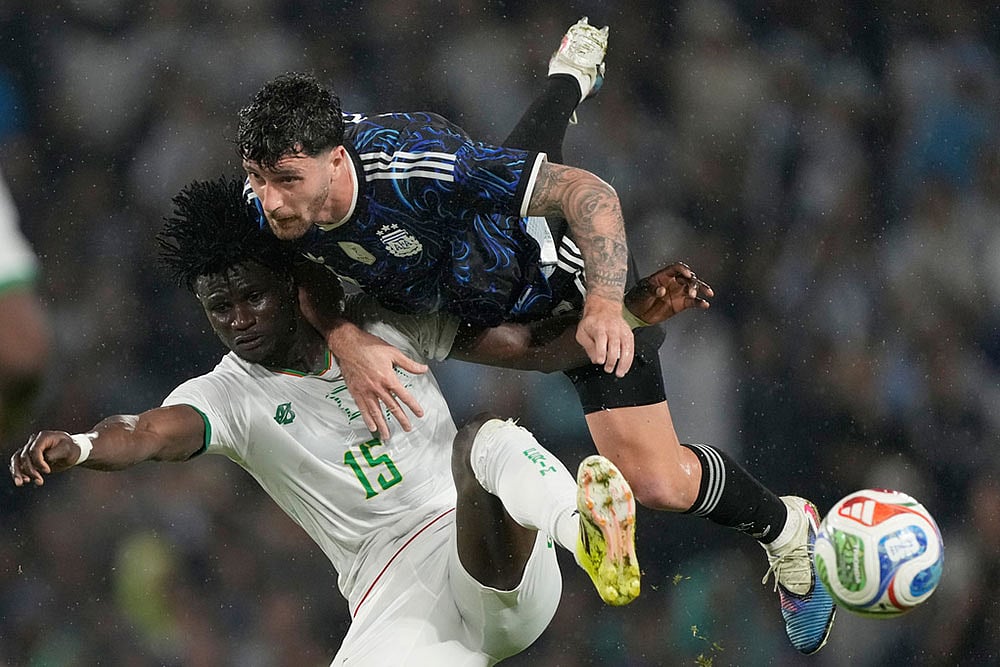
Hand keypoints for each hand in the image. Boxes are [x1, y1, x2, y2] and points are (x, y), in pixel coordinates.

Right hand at [10, 431, 78, 486]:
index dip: (38, 462)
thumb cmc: (71, 449)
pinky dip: (18, 473)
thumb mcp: (68, 450)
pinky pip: (18, 464)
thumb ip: (57, 453)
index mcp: (44, 437)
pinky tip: (23, 481)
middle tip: (40, 481)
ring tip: (21, 483)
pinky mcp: (28, 458)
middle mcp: (34, 442)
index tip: (47, 471)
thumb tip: (45, 458)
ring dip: (18, 472)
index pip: (34, 450)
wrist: (72, 452)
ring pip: (16, 460)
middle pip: (24, 456)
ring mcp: (30, 449)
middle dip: (30, 470)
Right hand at [329, 323, 427, 439]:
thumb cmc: (370, 346)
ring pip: (376, 412)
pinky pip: (362, 408)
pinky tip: (372, 427)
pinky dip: (367, 419)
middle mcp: (377, 388)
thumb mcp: (393, 352)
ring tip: (387, 436)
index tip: (419, 414)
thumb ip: (409, 364)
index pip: (404, 396)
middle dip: (401, 419)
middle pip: (392, 407)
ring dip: (383, 425)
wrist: (348, 345)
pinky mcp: (356, 391)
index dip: (413, 406)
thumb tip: (423, 369)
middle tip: (407, 428)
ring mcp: (365, 391)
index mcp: (388, 378)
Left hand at [576, 294, 635, 376]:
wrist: (604, 308)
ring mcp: (622, 331)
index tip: (600, 361)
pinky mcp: (628, 334)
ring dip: (624, 362)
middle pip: (614, 345)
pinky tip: (626, 367)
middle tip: (608, 369)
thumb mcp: (582, 332)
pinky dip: (630, 359)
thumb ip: (587, 346)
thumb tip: (594, 359)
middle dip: (612, 359)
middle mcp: (612, 329)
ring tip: (620, 372)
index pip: (601, 339)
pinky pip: (632, 347)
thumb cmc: (592, 322)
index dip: (600, 352)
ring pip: (626, 347)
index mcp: (599, 327)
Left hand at [625, 262, 713, 324]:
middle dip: (693, 283)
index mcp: (664, 275)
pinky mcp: (681, 304)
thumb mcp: (642, 293)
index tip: (688, 275)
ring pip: (693, 288)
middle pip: (688, 278)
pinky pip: (693, 302)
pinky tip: (705, 304)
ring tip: (708, 294)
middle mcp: (673, 282)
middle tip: (692, 292)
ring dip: (700, 290)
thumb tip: (662, 290)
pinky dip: (700, 303)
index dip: (683, 270)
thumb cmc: (637, 298)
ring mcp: (678, 293)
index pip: (677, 268)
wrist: (636, 313)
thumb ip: (652, 290)